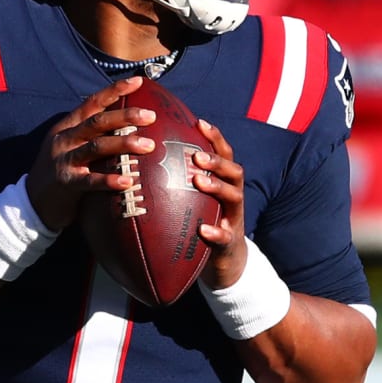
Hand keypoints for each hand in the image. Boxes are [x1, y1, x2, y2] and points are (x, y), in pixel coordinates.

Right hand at [25, 76, 157, 230]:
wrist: (31, 202)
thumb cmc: (61, 173)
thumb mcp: (71, 147)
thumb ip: (93, 136)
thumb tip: (130, 127)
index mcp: (67, 127)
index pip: (92, 103)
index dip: (114, 90)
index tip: (138, 81)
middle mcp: (64, 139)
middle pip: (97, 122)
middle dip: (125, 116)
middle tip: (151, 115)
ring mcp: (63, 160)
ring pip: (96, 146)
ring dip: (124, 144)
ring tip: (149, 145)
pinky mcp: (65, 183)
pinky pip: (90, 181)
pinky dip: (109, 180)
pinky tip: (128, 181)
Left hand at [191, 118, 248, 288]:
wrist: (225, 260)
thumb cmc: (203, 221)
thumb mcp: (195, 198)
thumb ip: (181, 179)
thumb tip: (147, 157)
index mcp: (224, 182)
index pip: (224, 154)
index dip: (214, 137)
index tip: (198, 122)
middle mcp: (233, 196)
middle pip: (234, 171)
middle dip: (216, 161)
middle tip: (196, 156)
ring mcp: (234, 218)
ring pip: (234, 197)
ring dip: (217, 187)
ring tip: (199, 181)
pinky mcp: (229, 243)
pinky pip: (225, 237)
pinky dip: (216, 233)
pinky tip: (204, 231)